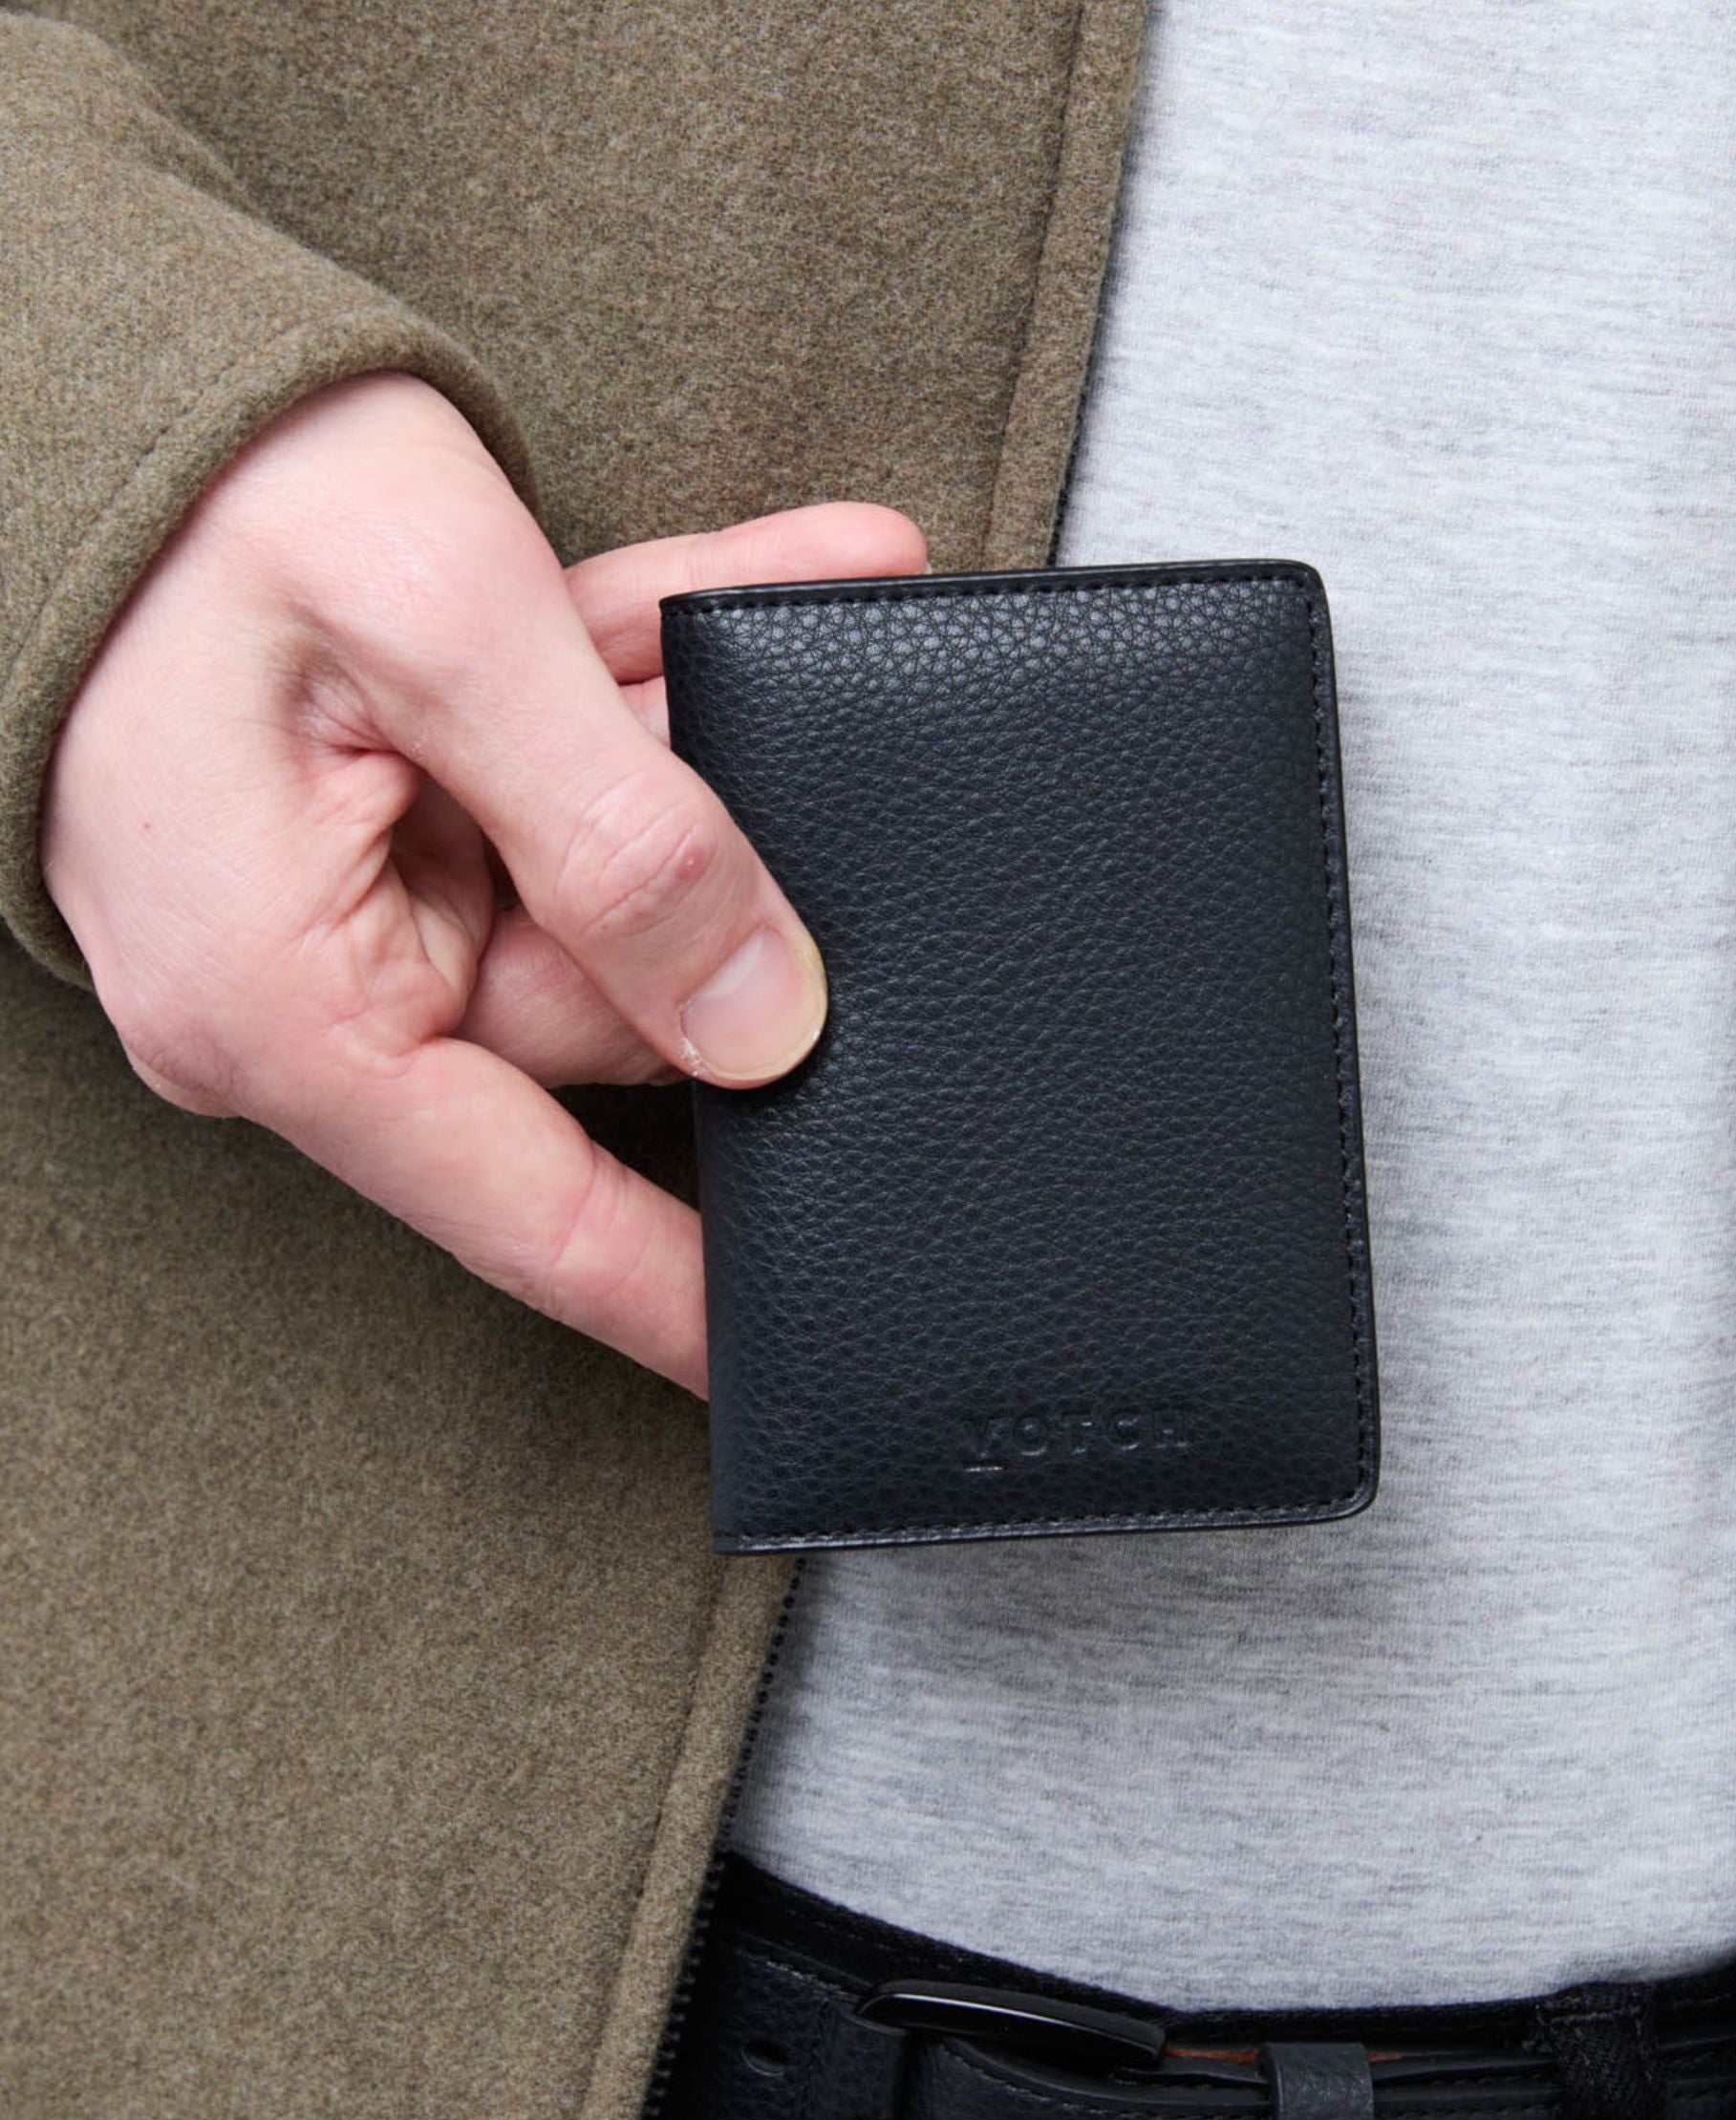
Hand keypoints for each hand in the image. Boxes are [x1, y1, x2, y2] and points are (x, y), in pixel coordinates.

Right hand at [43, 371, 926, 1392]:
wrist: (70, 365)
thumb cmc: (204, 486)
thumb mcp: (441, 632)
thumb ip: (619, 833)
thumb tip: (765, 1017)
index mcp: (295, 1008)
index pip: (533, 1212)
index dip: (682, 1284)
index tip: (800, 1333)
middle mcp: (317, 988)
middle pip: (606, 1000)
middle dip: (731, 866)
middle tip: (852, 750)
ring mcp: (351, 906)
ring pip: (599, 870)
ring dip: (706, 742)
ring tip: (828, 595)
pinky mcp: (382, 825)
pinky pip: (554, 788)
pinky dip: (647, 697)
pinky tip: (766, 592)